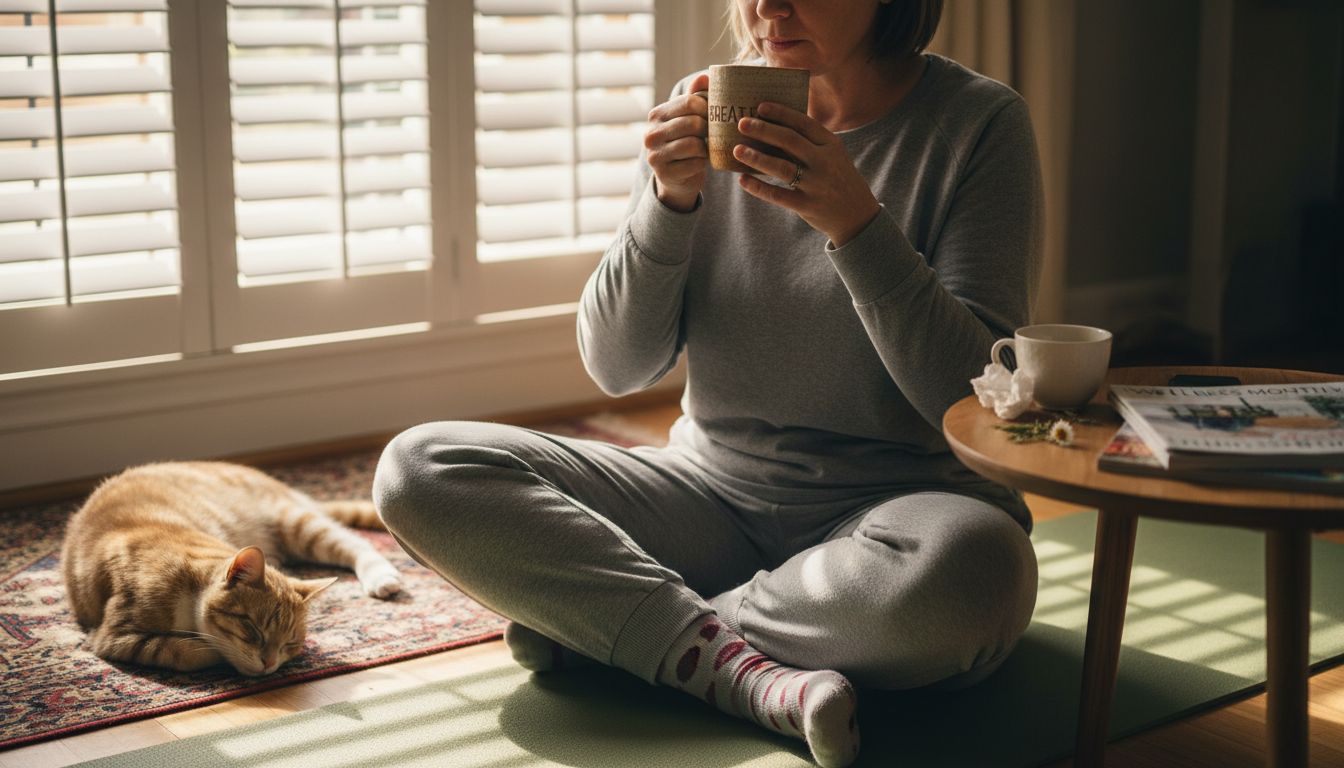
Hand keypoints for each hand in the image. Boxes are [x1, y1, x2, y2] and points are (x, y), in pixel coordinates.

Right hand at [644, 72, 708, 212]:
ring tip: (704, 149)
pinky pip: (695, 164)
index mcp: (657, 114)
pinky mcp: (664, 173)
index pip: (690, 102)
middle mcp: (651, 134)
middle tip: (710, 135)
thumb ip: (696, 96)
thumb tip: (706, 76)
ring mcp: (655, 155)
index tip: (712, 116)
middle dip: (708, 130)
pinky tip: (699, 163)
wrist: (677, 178)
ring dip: (705, 148)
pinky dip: (702, 163)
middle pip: (693, 123)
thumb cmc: (687, 142)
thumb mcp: (689, 117)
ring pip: (693, 144)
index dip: (708, 108)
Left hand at [732, 102, 881, 245]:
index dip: (781, 113)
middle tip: (742, 123)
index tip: (760, 106)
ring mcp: (816, 185)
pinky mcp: (807, 206)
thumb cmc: (838, 179)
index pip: (804, 123)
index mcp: (831, 145)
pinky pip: (778, 195)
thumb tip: (775, 124)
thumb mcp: (833, 156)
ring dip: (757, 157)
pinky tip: (743, 180)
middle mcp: (824, 162)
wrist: (857, 215)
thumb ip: (811, 142)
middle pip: (790, 141)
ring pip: (781, 168)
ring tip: (737, 150)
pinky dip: (758, 187)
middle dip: (764, 130)